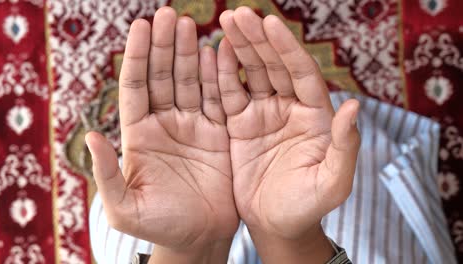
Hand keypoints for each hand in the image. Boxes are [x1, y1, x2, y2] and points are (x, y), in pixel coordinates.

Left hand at [85, 7, 237, 262]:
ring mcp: (194, 126)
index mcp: (139, 136)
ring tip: (188, 23)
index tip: (140, 26)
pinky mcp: (219, 134)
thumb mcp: (125, 208)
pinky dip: (217, 75)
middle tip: (168, 14)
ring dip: (188, 52)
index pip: (136, 88)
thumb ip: (108, 174)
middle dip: (164, 46)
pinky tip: (214, 52)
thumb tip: (92, 137)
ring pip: (190, 81)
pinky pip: (218, 99)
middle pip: (163, 76)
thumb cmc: (159, 227)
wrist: (199, 239)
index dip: (137, 57)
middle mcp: (165, 124)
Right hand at [218, 7, 359, 261]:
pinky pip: (230, 95)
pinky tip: (214, 53)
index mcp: (315, 116)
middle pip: (274, 66)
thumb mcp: (331, 183)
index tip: (271, 24)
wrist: (277, 225)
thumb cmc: (308, 206)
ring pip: (251, 74)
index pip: (302, 73)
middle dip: (259, 39)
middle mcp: (290, 108)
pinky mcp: (240, 125)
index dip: (287, 49)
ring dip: (240, 47)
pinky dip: (222, 75)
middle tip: (239, 14)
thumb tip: (354, 107)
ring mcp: (264, 114)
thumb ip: (344, 147)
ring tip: (226, 21)